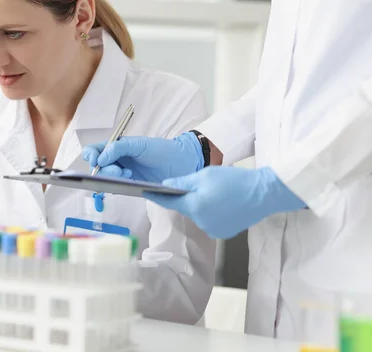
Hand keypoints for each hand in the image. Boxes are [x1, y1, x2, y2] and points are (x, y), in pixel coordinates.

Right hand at [82, 133, 203, 182]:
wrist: (181, 164)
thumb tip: (100, 159)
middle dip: (103, 170)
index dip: (91, 155)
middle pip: (97, 167)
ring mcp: (121, 174)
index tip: (96, 160)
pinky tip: (129, 179)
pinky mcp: (129, 185)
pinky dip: (117, 185)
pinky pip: (115, 187)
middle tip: (118, 171)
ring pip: (104, 178)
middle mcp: (116, 160)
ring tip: (127, 174)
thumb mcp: (139, 145)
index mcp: (115, 147)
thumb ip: (118, 148)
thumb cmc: (161, 150)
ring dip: (111, 177)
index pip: (94, 150)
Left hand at [144, 166, 305, 238]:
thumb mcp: (205, 175)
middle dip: (187, 198)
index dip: (157, 196)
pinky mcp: (223, 233)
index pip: (169, 202)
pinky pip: (209, 221)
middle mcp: (201, 222)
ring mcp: (212, 230)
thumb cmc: (234, 180)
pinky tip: (223, 203)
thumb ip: (182, 182)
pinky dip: (211, 213)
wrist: (264, 194)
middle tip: (199, 185)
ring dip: (201, 205)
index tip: (145, 192)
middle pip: (186, 208)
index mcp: (194, 206)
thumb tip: (164, 186)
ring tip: (216, 193)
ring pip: (198, 215)